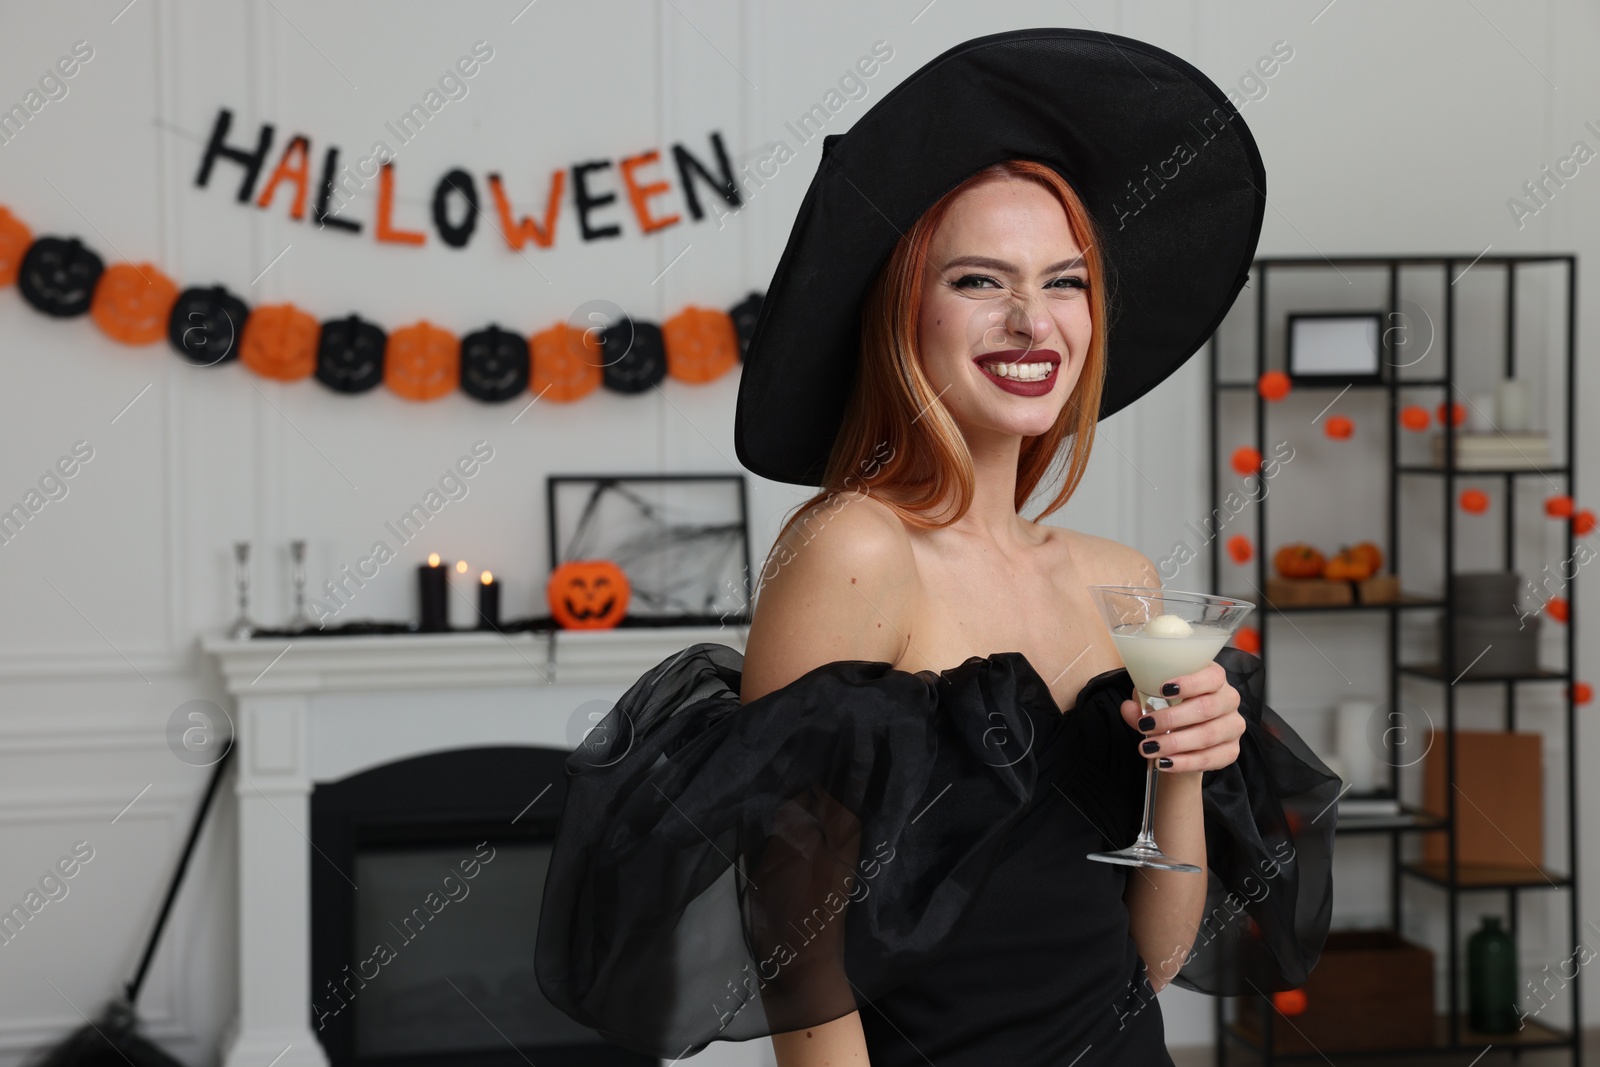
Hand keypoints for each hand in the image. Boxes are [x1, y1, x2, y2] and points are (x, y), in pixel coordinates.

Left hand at [1118, 660, 1243, 772]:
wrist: (1185, 738)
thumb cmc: (1172, 708)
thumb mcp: (1155, 699)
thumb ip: (1142, 702)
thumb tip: (1129, 708)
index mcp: (1214, 678)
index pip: (1212, 676)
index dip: (1190, 683)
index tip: (1163, 689)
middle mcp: (1229, 700)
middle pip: (1206, 708)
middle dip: (1172, 718)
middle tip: (1145, 725)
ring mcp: (1233, 726)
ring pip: (1207, 735)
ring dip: (1174, 743)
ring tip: (1148, 748)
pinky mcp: (1232, 751)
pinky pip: (1210, 759)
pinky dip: (1184, 762)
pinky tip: (1164, 762)